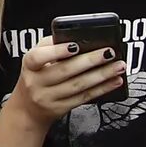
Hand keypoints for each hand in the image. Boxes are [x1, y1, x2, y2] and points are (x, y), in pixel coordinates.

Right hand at [0, 41, 126, 130]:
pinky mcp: (61, 108)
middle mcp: (36, 82)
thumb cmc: (35, 77)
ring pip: (79, 85)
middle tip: (109, 52)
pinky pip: (85, 97)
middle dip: (90, 60)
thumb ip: (50, 47)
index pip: (38, 57)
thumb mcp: (34, 60)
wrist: (28, 109)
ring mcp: (49, 97)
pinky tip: (114, 81)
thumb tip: (76, 37)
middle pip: (65, 71)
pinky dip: (102, 88)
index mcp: (29, 65)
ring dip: (102, 75)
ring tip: (118, 66)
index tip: (75, 45)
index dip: (57, 51)